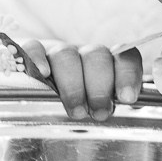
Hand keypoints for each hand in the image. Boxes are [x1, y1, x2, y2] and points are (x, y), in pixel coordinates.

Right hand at [13, 37, 142, 120]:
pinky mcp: (29, 54)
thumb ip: (113, 101)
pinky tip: (43, 74)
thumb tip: (132, 105)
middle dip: (100, 86)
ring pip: (66, 55)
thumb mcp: (98, 103)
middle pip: (96, 56)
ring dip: (73, 85)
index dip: (128, 75)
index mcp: (107, 63)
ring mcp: (56, 52)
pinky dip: (38, 58)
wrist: (37, 87)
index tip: (127, 98)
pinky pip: (33, 47)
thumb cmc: (77, 101)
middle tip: (99, 113)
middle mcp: (84, 54)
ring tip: (76, 111)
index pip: (125, 57)